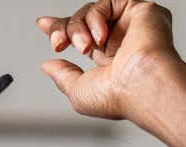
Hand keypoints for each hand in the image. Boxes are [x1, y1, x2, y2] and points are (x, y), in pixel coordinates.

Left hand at [35, 1, 182, 121]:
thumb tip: (48, 66)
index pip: (84, 34)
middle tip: (59, 43)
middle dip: (64, 29)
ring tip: (84, 46)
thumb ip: (63, 76)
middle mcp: (122, 40)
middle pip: (83, 20)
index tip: (44, 24)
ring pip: (92, 11)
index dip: (63, 27)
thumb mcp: (78, 91)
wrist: (141, 87)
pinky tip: (101, 36)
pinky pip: (108, 1)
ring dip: (77, 27)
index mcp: (110, 59)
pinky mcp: (142, 10)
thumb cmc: (117, 97)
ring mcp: (132, 24)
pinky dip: (96, 17)